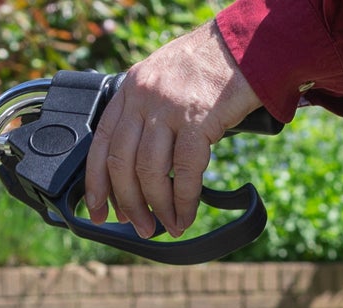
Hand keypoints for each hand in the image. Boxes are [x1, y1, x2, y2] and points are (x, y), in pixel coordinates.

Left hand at [85, 21, 262, 238]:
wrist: (246, 44)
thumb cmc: (210, 67)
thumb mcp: (164, 81)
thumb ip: (147, 115)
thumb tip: (139, 170)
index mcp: (130, 89)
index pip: (100, 144)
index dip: (96, 184)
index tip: (98, 211)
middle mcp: (143, 97)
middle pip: (121, 164)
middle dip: (129, 204)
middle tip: (140, 227)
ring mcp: (168, 107)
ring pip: (149, 172)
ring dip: (157, 207)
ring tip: (168, 225)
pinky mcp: (197, 119)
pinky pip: (184, 172)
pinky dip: (184, 202)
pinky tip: (186, 215)